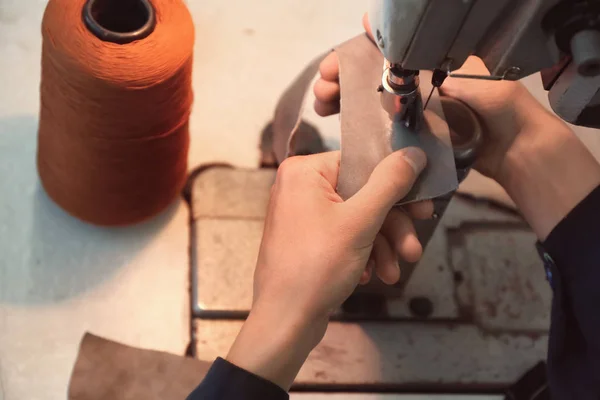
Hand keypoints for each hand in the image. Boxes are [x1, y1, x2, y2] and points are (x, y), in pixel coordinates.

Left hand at [227, 148, 425, 389]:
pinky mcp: (309, 240)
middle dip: (393, 226)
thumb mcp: (360, 222)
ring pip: (358, 219)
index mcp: (304, 171)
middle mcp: (301, 187)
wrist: (285, 322)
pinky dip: (363, 254)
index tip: (424, 206)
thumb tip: (414, 153)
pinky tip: (370, 276)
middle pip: (363, 194)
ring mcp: (303, 215)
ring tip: (393, 273)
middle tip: (413, 249)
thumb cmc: (316, 266)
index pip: (362, 163)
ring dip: (382, 246)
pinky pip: (345, 236)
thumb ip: (390, 183)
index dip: (397, 185)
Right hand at [313, 14, 557, 180]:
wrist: (519, 152)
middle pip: (368, 77)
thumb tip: (393, 41)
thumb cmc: (504, 110)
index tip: (331, 68)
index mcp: (430, 64)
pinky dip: (358, 129)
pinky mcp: (413, 139)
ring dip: (342, 101)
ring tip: (323, 106)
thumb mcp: (477, 82)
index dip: (353, 57)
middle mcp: (417, 85)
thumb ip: (436, 68)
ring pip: (368, 103)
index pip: (383, 54)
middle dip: (340, 79)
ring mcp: (413, 113)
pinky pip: (380, 132)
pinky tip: (339, 129)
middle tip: (322, 91)